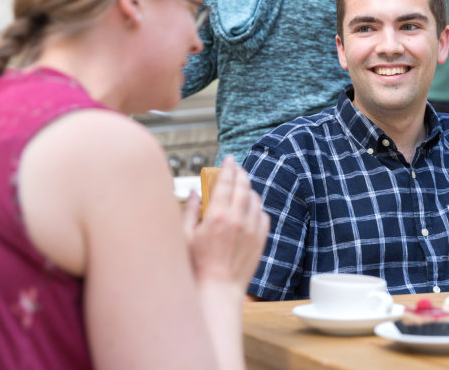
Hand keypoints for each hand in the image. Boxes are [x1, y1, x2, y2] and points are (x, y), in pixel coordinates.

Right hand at [183, 156, 268, 292]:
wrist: (218, 289)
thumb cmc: (197, 265)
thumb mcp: (185, 236)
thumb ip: (190, 210)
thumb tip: (195, 191)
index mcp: (216, 216)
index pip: (225, 182)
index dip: (227, 167)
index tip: (228, 159)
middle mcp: (237, 219)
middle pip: (243, 186)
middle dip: (240, 173)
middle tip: (236, 168)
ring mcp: (251, 229)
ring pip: (255, 199)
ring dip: (249, 189)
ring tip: (242, 187)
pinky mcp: (260, 239)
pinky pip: (263, 215)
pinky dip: (257, 207)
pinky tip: (250, 208)